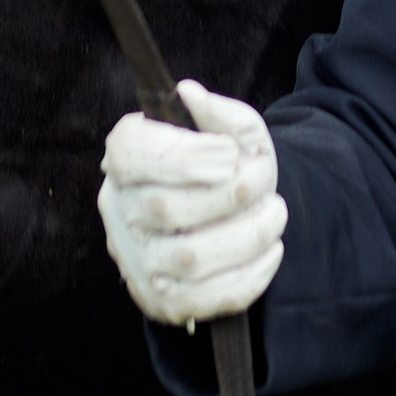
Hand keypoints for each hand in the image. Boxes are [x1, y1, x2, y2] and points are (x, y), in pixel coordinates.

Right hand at [98, 78, 285, 326]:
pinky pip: (206, 299)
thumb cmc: (222, 165)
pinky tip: (270, 251)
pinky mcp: (164, 302)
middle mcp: (121, 212)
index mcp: (124, 158)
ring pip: (189, 259)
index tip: (231, 153)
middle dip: (230, 194)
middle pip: (167, 209)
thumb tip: (189, 94)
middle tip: (265, 180)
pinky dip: (249, 276)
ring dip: (247, 235)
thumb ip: (218, 112)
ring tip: (274, 214)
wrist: (220, 219)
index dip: (185, 155)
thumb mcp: (231, 131)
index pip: (132, 155)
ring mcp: (138, 263)